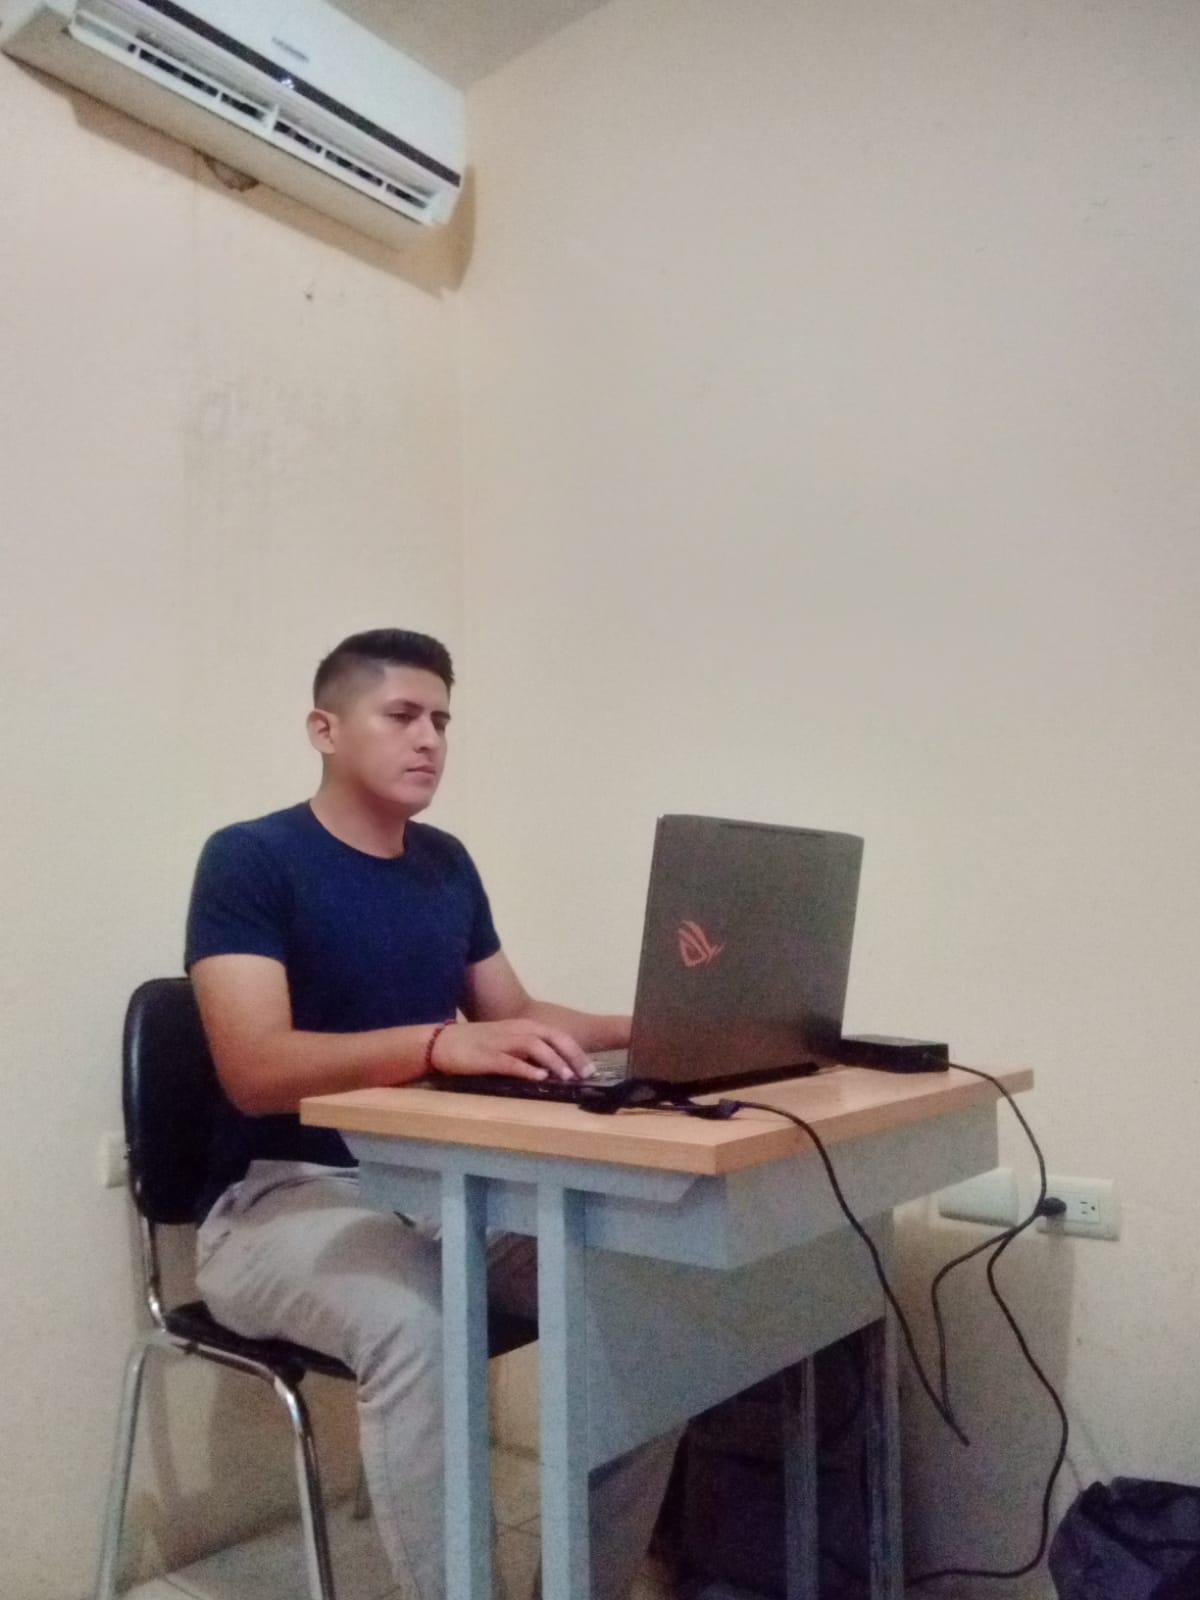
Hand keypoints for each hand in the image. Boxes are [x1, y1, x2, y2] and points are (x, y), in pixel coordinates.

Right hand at [429, 1019, 593, 1081]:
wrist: (441, 1042)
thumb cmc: (477, 1045)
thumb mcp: (508, 1042)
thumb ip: (529, 1052)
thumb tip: (555, 1068)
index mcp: (523, 1026)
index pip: (557, 1035)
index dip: (576, 1050)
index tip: (591, 1068)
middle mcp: (516, 1030)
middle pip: (551, 1037)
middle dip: (572, 1055)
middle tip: (587, 1074)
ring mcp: (501, 1042)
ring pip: (534, 1046)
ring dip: (553, 1060)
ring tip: (567, 1076)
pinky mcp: (486, 1056)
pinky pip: (509, 1061)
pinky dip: (526, 1069)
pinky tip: (539, 1077)